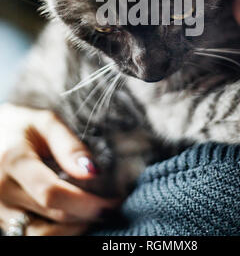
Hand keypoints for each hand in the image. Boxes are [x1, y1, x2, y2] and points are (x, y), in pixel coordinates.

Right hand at [0, 103, 119, 235]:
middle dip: (87, 213)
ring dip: (74, 227)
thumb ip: (69, 145)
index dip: (85, 202)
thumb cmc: (21, 126)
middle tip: (110, 204)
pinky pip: (32, 234)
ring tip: (93, 211)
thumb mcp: (46, 122)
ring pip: (41, 233)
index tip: (112, 201)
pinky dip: (58, 230)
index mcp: (13, 160)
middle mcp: (1, 189)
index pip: (51, 193)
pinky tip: (74, 216)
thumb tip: (93, 171)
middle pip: (51, 215)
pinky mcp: (1, 219)